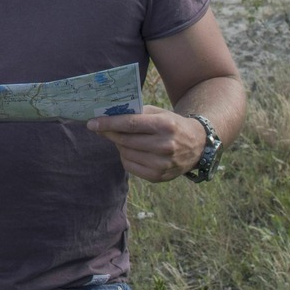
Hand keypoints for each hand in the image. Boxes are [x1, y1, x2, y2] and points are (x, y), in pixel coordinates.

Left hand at [86, 105, 205, 182]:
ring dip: (118, 144)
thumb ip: (136, 113)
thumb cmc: (172, 124)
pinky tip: (130, 150)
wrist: (197, 145)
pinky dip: (125, 157)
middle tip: (99, 128)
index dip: (108, 123)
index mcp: (165, 126)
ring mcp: (162, 164)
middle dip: (108, 133)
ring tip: (121, 138)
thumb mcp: (158, 113)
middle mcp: (165, 146)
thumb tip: (107, 116)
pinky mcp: (159, 176)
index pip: (129, 124)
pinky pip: (130, 166)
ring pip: (126, 153)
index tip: (92, 123)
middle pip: (125, 140)